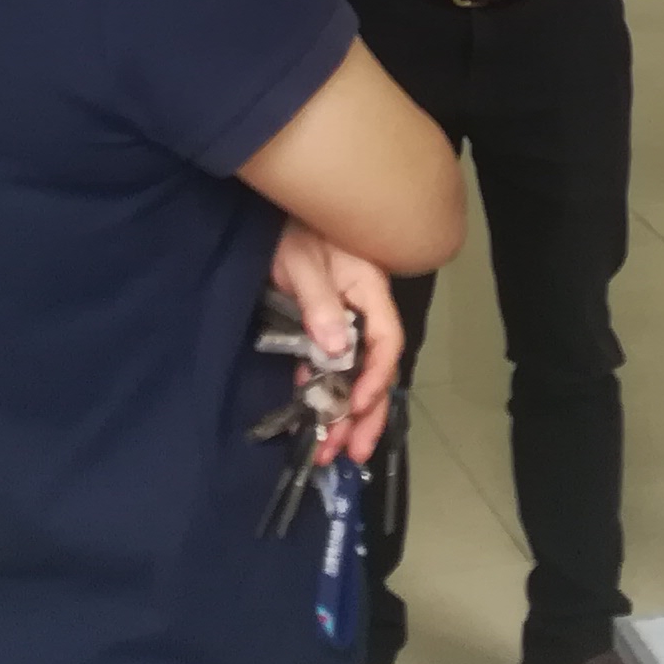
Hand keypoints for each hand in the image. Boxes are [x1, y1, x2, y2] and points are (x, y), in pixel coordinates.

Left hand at [271, 220, 406, 465]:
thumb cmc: (293, 227)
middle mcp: (363, 310)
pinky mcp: (319, 327)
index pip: (386, 341)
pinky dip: (323, 396)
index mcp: (369, 289)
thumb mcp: (303, 260)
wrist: (277, 211)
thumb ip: (320, 303)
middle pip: (376, 368)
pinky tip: (315, 421)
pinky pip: (328, 367)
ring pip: (353, 374)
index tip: (358, 406)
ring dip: (345, 413)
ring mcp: (343, 320)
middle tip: (354, 452)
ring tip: (332, 451)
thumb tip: (339, 349)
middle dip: (367, 413)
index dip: (376, 377)